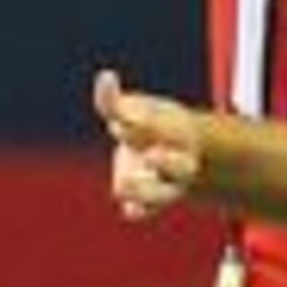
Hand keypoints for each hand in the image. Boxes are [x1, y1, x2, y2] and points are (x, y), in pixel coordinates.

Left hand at [95, 67, 202, 221]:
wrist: (164, 153)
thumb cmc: (151, 126)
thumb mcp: (136, 110)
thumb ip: (115, 100)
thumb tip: (104, 76)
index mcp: (181, 135)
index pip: (170, 130)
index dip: (146, 123)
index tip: (121, 117)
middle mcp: (179, 163)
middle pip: (180, 167)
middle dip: (166, 161)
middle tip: (149, 155)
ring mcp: (166, 185)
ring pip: (162, 194)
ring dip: (144, 189)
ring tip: (121, 184)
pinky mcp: (146, 202)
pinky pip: (144, 210)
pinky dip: (137, 210)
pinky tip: (129, 208)